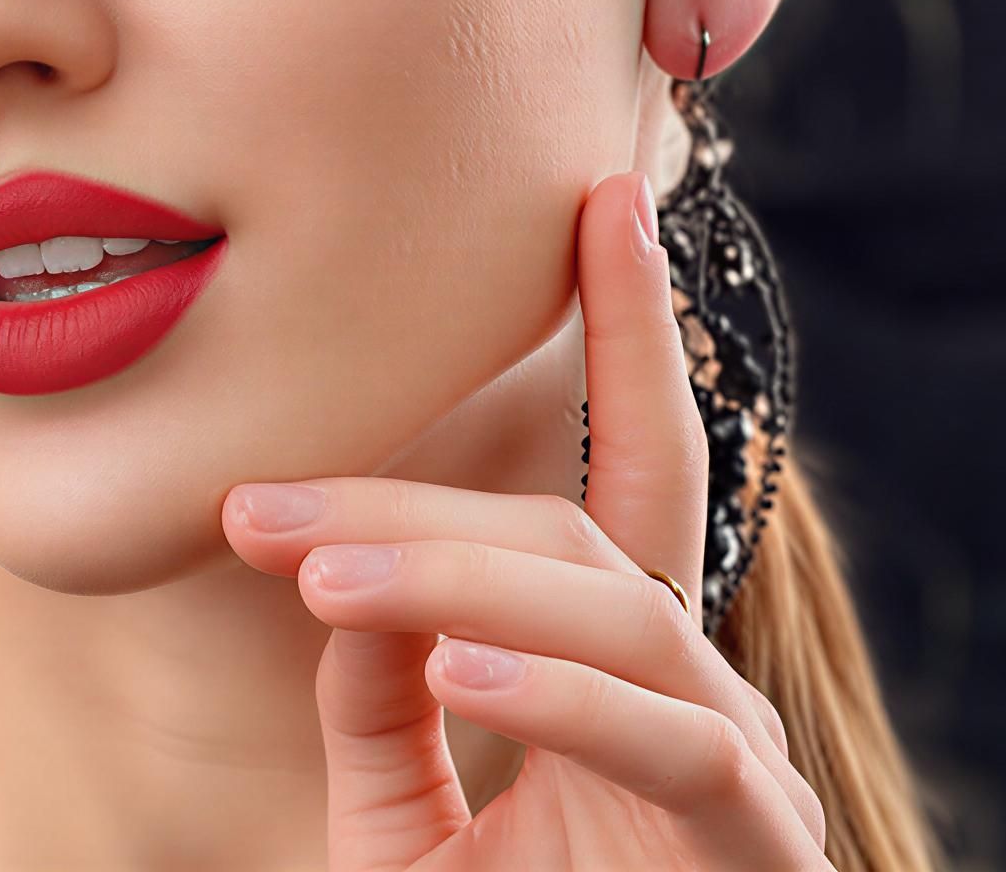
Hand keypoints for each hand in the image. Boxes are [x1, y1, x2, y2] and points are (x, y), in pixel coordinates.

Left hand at [222, 171, 828, 870]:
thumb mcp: (401, 827)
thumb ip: (378, 699)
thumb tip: (337, 582)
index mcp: (616, 665)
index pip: (620, 469)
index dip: (626, 327)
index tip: (598, 198)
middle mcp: (690, 688)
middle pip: (563, 530)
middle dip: (411, 500)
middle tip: (257, 502)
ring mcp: (731, 762)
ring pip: (602, 601)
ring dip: (446, 570)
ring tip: (307, 568)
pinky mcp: (748, 843)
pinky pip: (657, 734)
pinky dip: (549, 682)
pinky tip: (442, 652)